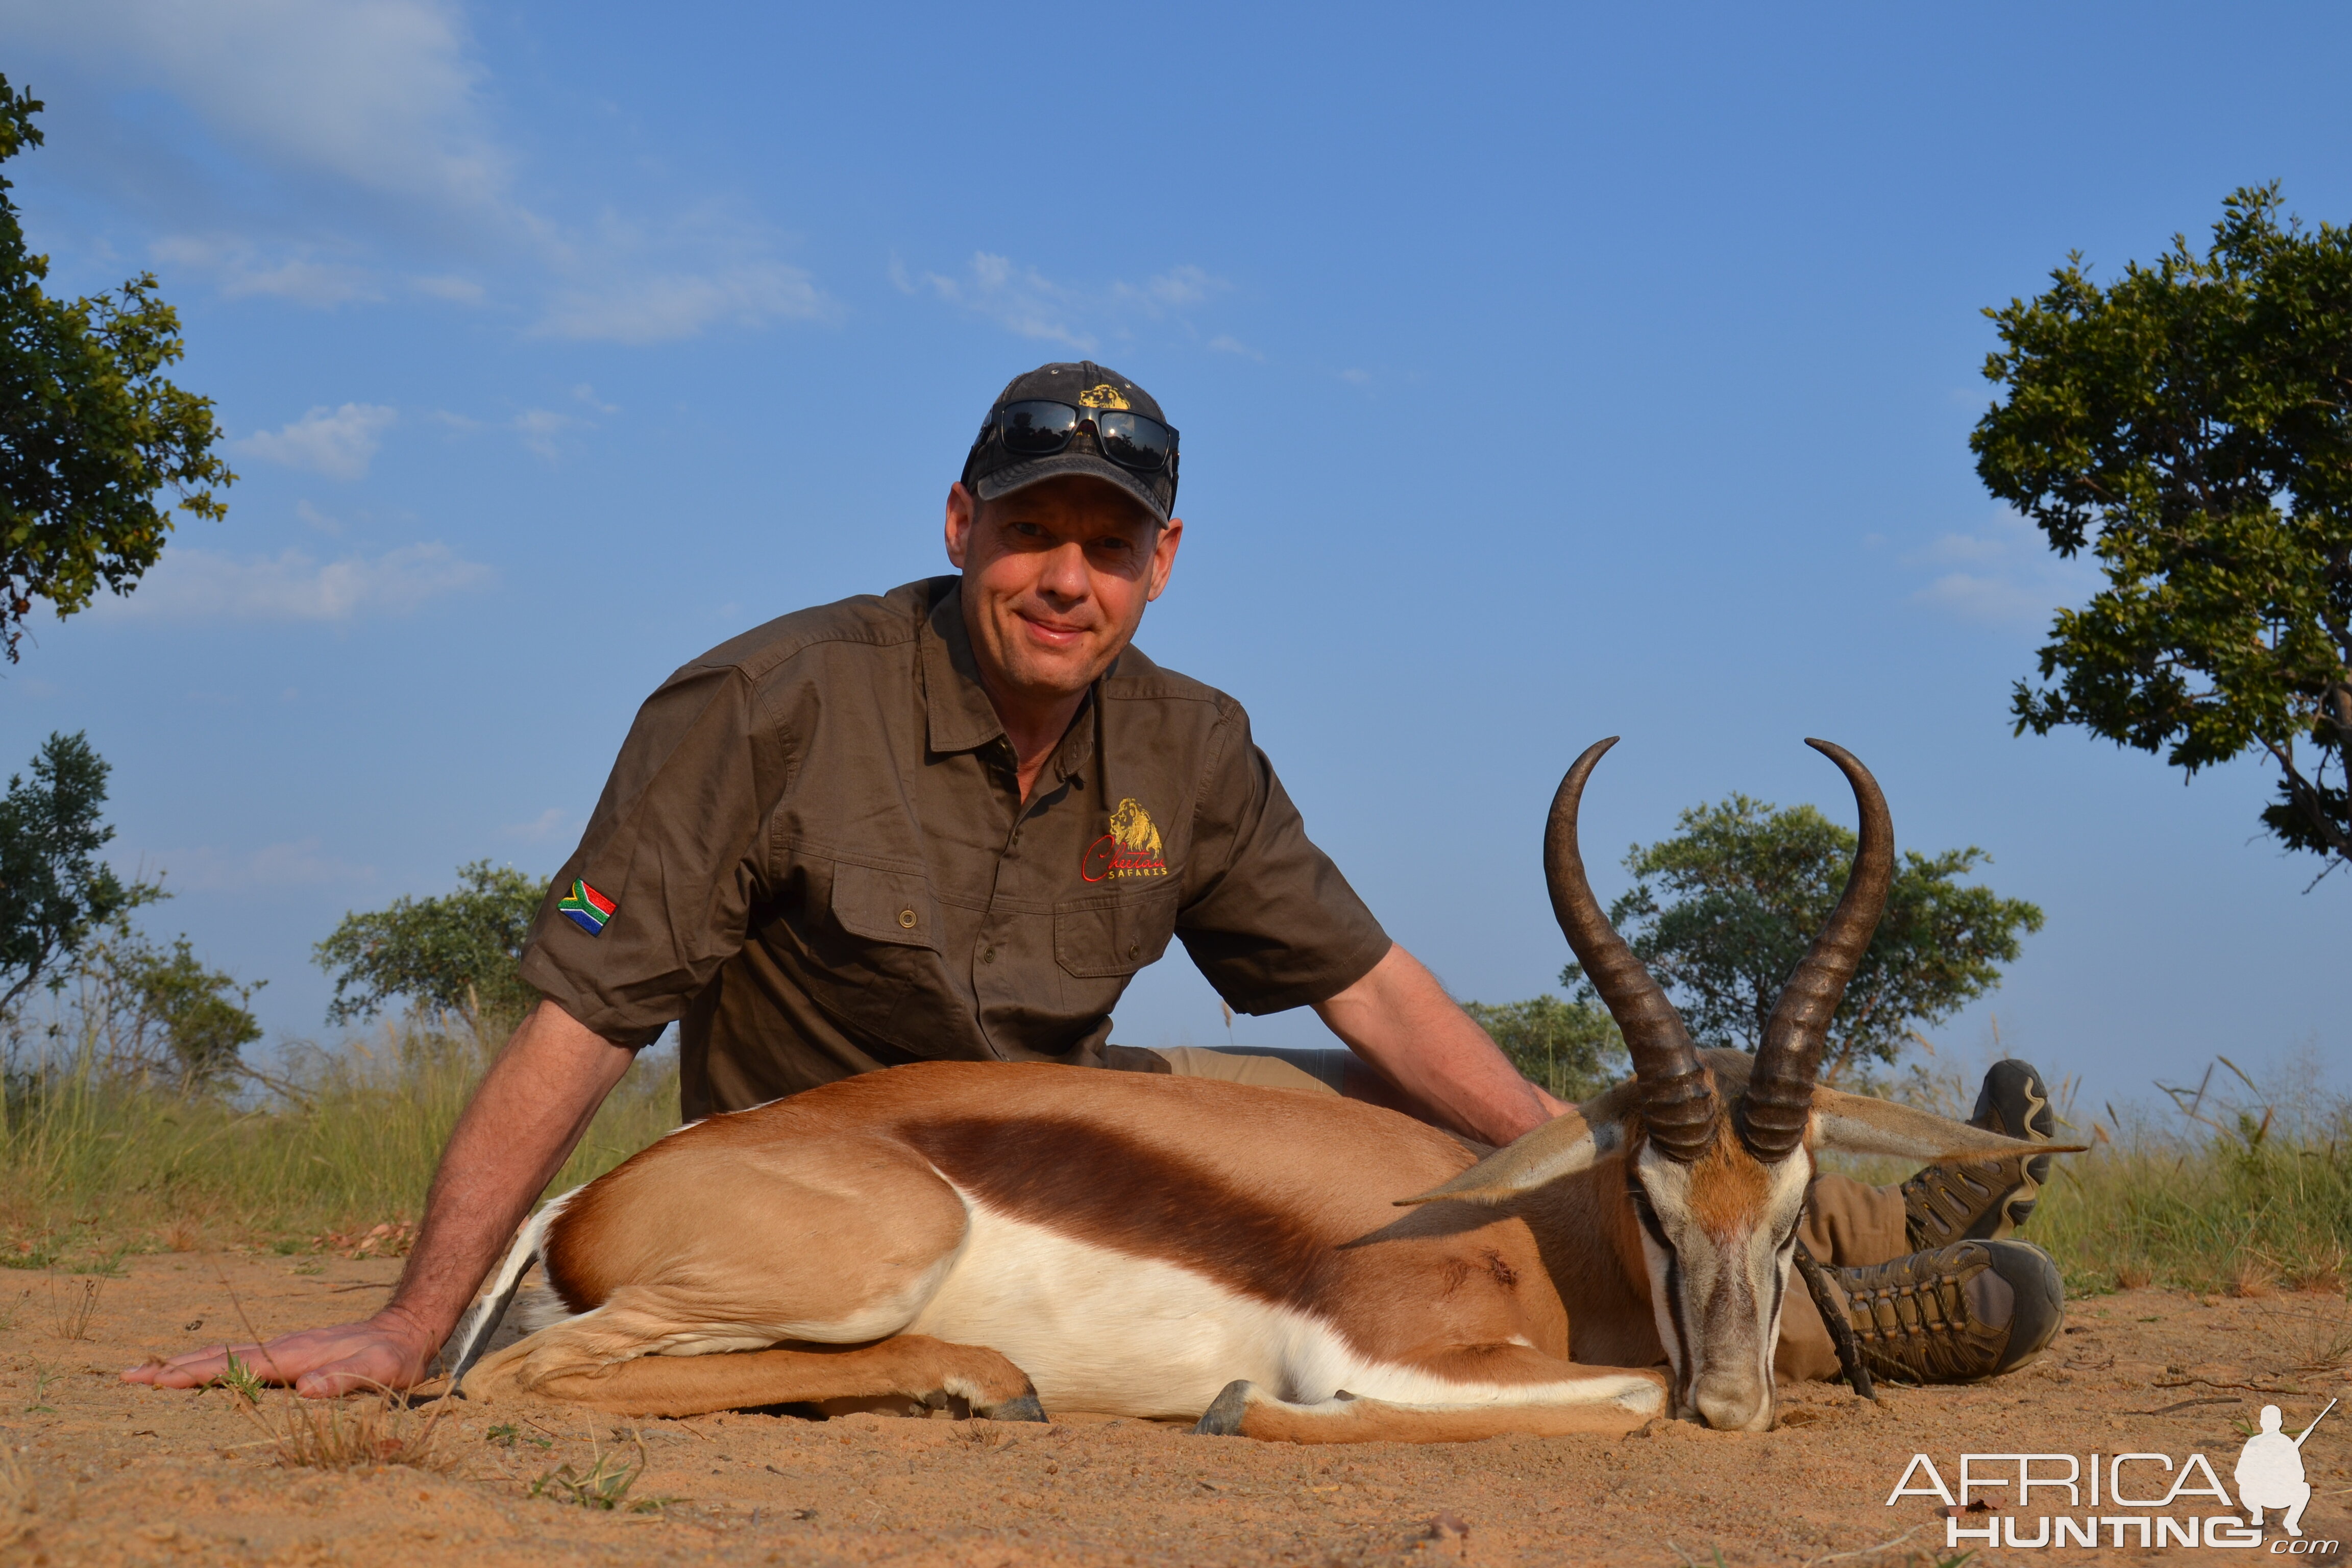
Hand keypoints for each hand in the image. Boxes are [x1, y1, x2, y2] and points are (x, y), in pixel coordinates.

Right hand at [121, 1306, 438, 1397]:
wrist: (408, 1327)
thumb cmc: (396, 1356)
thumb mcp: (382, 1370)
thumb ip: (347, 1379)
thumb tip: (307, 1389)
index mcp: (299, 1354)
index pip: (240, 1367)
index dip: (200, 1375)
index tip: (159, 1382)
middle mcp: (286, 1346)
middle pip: (222, 1357)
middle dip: (176, 1368)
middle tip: (129, 1377)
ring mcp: (287, 1346)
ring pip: (228, 1354)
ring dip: (187, 1363)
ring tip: (147, 1373)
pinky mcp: (292, 1351)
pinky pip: (242, 1357)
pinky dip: (212, 1362)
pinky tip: (196, 1369)